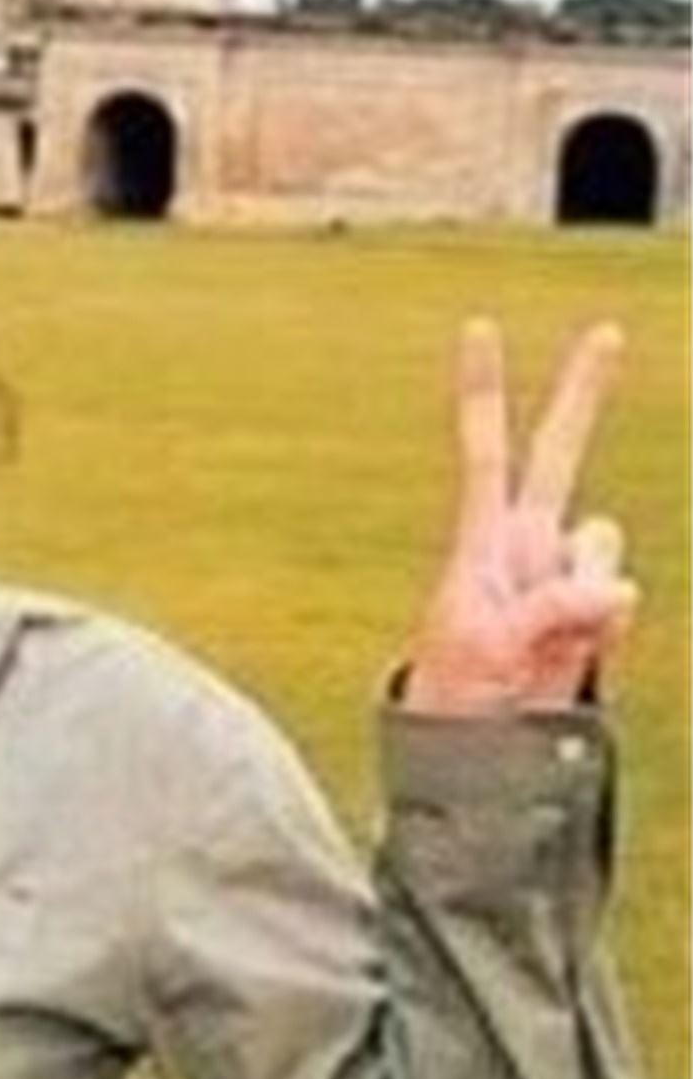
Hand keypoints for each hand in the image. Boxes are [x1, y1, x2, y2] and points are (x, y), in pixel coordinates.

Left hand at [402, 319, 635, 715]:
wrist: (481, 750)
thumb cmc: (457, 696)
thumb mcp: (485, 650)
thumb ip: (549, 609)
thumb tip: (620, 585)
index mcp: (481, 540)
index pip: (483, 451)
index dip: (482, 393)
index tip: (478, 328)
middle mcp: (528, 544)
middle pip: (559, 454)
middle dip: (582, 394)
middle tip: (606, 330)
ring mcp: (568, 573)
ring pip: (607, 541)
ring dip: (583, 586)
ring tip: (536, 643)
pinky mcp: (599, 610)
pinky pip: (621, 596)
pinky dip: (604, 624)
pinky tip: (566, 656)